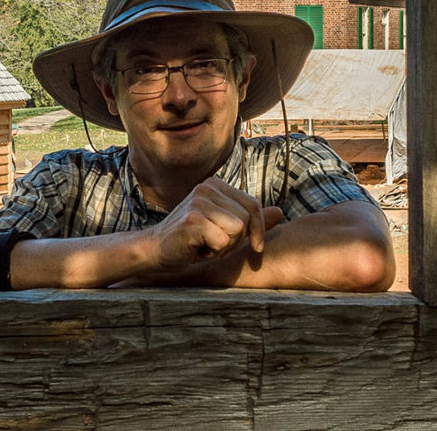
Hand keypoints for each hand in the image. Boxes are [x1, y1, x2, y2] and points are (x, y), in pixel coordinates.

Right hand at [147, 176, 283, 272]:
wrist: (156, 250)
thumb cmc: (192, 241)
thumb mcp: (224, 227)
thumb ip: (250, 219)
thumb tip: (280, 212)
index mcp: (216, 185)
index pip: (252, 204)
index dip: (258, 229)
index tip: (256, 247)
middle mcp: (208, 187)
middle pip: (246, 218)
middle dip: (236, 240)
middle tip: (214, 244)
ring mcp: (199, 201)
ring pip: (237, 230)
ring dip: (224, 246)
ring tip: (205, 245)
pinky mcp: (193, 219)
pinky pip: (222, 240)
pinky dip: (213, 252)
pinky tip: (197, 249)